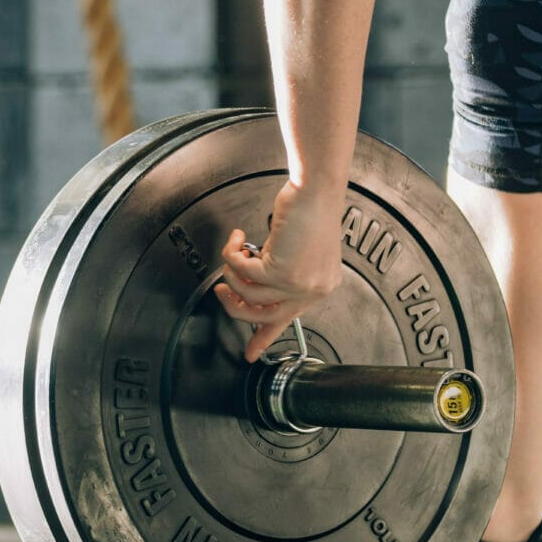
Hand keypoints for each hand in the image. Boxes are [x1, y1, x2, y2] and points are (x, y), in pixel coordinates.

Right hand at [213, 182, 344, 362]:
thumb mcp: (299, 247)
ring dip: (230, 274)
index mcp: (319, 286)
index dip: (264, 337)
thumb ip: (283, 269)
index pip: (288, 319)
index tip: (251, 352)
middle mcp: (311, 289)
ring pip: (247, 295)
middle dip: (234, 306)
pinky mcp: (281, 272)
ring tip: (232, 253)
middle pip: (262, 316)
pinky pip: (241, 272)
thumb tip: (256, 278)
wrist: (316, 189)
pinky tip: (237, 240)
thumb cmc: (311, 208)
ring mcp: (297, 284)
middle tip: (222, 291)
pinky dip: (231, 254)